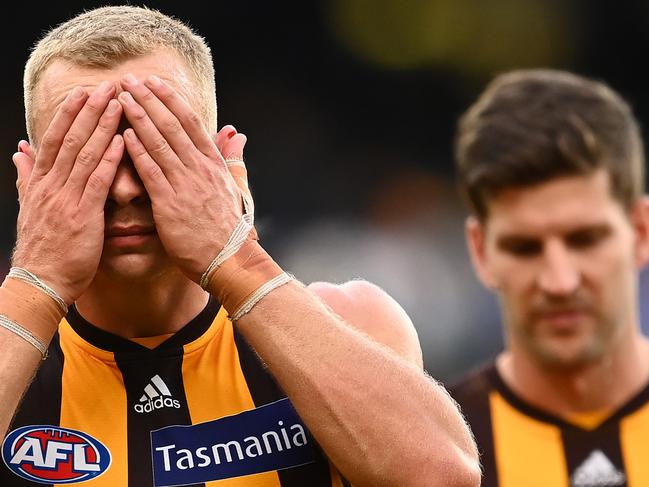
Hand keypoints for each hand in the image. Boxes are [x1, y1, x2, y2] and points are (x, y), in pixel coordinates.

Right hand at [12, 82, 122, 304]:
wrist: (41, 281)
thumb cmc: (43, 247)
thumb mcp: (30, 206)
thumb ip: (26, 177)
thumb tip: (19, 152)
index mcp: (41, 183)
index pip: (55, 140)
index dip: (69, 114)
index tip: (82, 93)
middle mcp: (51, 185)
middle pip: (70, 139)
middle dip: (88, 111)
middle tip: (106, 86)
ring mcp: (65, 199)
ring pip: (83, 154)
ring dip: (101, 126)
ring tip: (117, 103)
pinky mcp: (82, 215)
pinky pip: (96, 181)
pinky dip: (108, 159)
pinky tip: (121, 141)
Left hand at [118, 74, 252, 282]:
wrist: (229, 259)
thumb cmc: (230, 228)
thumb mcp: (237, 187)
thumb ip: (234, 158)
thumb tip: (238, 134)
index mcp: (214, 164)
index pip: (191, 123)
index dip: (171, 100)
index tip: (155, 83)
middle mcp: (200, 169)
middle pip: (172, 126)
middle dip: (149, 100)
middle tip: (129, 80)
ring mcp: (185, 185)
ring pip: (159, 143)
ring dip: (139, 118)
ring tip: (121, 98)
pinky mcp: (170, 205)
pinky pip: (151, 172)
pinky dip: (137, 152)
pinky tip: (123, 135)